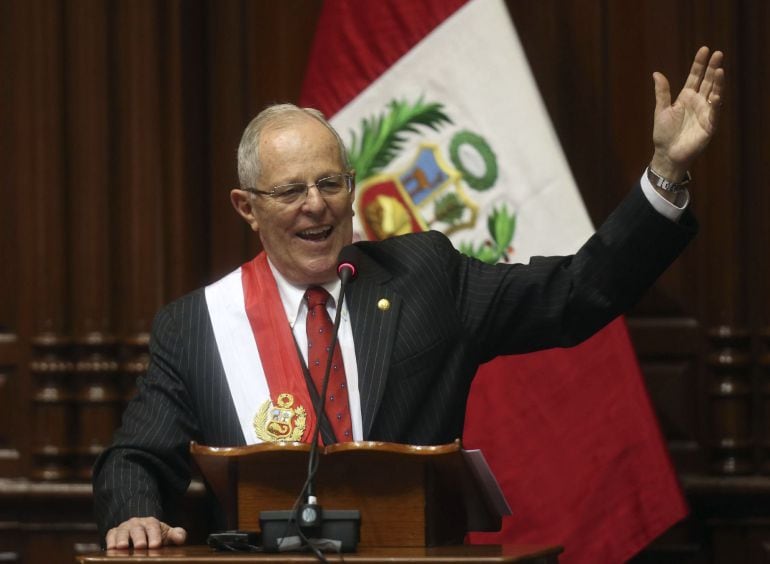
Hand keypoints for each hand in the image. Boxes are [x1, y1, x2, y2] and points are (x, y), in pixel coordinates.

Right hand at [105, 517, 186, 549]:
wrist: (141, 532)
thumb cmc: (156, 536)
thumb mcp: (167, 534)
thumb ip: (176, 535)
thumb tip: (181, 538)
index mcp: (151, 523)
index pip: (154, 528)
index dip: (155, 536)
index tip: (156, 545)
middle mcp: (137, 523)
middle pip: (138, 529)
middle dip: (139, 538)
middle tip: (141, 546)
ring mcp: (125, 528)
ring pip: (123, 531)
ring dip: (122, 539)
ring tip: (122, 547)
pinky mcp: (114, 533)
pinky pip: (111, 534)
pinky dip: (110, 540)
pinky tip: (110, 548)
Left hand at [650, 46, 724, 180]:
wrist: (667, 154)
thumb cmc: (664, 134)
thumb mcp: (661, 110)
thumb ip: (662, 92)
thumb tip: (656, 73)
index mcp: (686, 97)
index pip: (695, 77)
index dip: (699, 64)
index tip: (704, 49)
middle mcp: (698, 102)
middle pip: (707, 81)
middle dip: (712, 68)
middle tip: (718, 53)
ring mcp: (705, 112)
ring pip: (714, 93)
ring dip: (717, 82)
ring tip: (719, 69)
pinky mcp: (709, 125)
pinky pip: (714, 112)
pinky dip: (715, 103)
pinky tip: (715, 94)